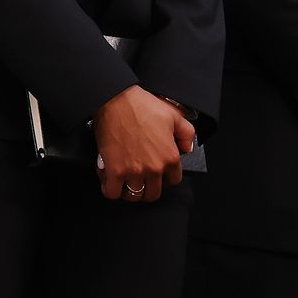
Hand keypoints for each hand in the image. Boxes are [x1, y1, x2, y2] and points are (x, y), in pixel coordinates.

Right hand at [93, 85, 191, 201]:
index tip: (159, 173)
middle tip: (143, 179)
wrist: (116, 102)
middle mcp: (153, 168)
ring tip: (128, 181)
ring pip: (134, 196)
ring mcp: (133, 172)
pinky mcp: (113, 171)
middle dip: (149, 188)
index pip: (173, 181)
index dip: (166, 177)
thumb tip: (187, 148)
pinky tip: (112, 180)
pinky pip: (112, 193)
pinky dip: (111, 189)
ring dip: (131, 190)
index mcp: (170, 157)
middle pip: (153, 193)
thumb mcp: (174, 116)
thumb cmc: (142, 107)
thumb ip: (186, 134)